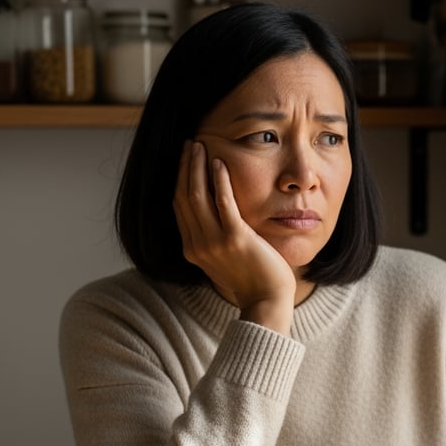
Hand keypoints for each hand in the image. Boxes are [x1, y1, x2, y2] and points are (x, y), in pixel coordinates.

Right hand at [173, 140, 295, 332]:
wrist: (267, 301)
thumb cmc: (251, 280)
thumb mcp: (222, 259)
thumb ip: (213, 239)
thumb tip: (214, 215)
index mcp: (192, 249)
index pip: (179, 207)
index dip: (180, 179)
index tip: (186, 159)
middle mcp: (198, 245)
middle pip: (184, 197)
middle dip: (186, 167)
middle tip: (190, 144)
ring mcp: (214, 243)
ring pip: (197, 196)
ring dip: (197, 167)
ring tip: (200, 146)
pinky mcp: (235, 239)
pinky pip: (223, 203)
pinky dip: (219, 181)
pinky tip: (219, 162)